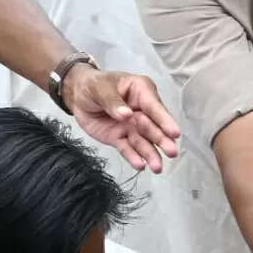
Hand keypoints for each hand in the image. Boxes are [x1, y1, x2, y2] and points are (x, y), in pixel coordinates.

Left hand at [64, 64, 181, 173]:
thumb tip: (126, 115)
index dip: (164, 120)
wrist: (77, 96)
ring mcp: (132, 126)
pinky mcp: (121, 138)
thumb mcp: (100, 87)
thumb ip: (112, 101)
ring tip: (157, 167)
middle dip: (162, 140)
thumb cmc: (93, 85)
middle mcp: (141, 110)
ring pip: (143, 141)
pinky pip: (128, 149)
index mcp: (140, 91)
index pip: (154, 107)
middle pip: (152, 127)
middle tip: (172, 152)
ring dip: (151, 154)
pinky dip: (134, 157)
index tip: (174, 133)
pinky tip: (140, 165)